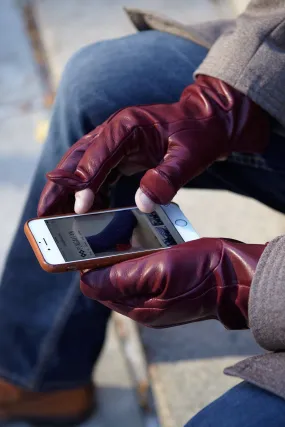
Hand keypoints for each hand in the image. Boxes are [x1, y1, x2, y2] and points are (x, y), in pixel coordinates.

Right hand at [38, 75, 268, 215]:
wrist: (207, 121)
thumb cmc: (199, 134)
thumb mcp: (190, 155)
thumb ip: (167, 177)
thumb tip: (144, 205)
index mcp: (127, 125)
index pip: (97, 153)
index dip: (86, 181)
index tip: (80, 207)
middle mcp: (114, 130)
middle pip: (77, 159)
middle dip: (59, 187)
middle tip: (43, 214)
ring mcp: (114, 142)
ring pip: (81, 166)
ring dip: (67, 192)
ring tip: (54, 218)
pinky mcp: (118, 154)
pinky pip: (96, 174)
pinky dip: (89, 193)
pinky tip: (89, 212)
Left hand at [80, 238, 264, 328]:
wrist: (238, 277)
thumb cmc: (200, 272)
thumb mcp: (157, 271)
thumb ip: (120, 277)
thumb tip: (84, 281)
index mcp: (138, 308)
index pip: (98, 288)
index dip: (89, 267)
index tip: (86, 244)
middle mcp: (144, 308)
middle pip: (112, 282)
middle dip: (108, 260)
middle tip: (109, 234)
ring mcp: (157, 300)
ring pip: (129, 276)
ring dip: (126, 257)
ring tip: (128, 235)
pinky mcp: (168, 290)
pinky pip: (146, 274)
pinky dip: (142, 258)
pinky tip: (147, 242)